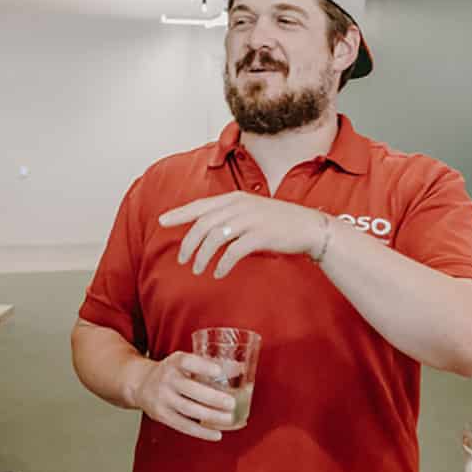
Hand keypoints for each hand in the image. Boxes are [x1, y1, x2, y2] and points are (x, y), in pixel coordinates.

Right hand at [124, 351, 236, 441]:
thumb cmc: (171, 372)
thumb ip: (207, 366)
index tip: (218, 370)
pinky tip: (216, 434)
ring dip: (211, 416)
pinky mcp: (162, 415)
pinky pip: (183, 425)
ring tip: (229, 418)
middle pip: (190, 390)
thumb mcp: (183, 362)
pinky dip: (201, 431)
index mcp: (174, 362)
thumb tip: (240, 369)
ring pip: (189, 409)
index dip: (202, 366)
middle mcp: (167, 379)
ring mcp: (163, 398)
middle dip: (213, 398)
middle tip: (232, 403)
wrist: (140, 384)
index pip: (187, 362)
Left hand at [158, 192, 331, 278]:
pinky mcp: (260, 235)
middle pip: (203, 224)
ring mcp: (250, 219)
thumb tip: (206, 230)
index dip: (179, 213)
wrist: (308, 226)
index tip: (162, 221)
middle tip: (182, 260)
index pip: (200, 205)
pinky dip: (222, 264)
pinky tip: (218, 273)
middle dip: (189, 244)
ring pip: (215, 238)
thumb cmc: (278, 222)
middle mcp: (239, 206)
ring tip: (198, 270)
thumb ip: (229, 216)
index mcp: (234, 198)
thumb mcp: (251, 211)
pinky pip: (233, 251)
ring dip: (202, 257)